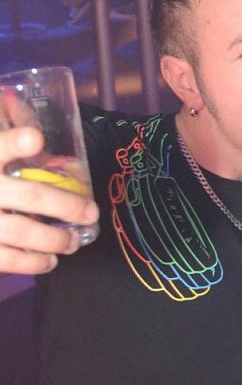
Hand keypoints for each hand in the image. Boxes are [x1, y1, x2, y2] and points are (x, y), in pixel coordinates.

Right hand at [0, 126, 98, 273]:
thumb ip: (3, 138)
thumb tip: (28, 121)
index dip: (14, 143)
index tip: (36, 138)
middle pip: (28, 195)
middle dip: (65, 205)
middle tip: (90, 212)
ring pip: (22, 231)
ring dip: (55, 238)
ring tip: (75, 241)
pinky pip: (6, 259)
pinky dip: (32, 262)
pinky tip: (50, 261)